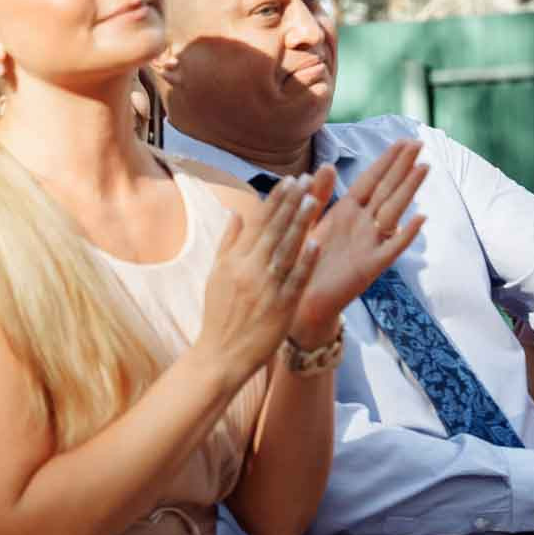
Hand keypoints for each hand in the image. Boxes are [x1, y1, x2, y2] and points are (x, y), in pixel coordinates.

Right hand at [194, 176, 322, 382]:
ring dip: (299, 223)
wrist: (220, 356)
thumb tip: (236, 214)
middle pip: (273, 230)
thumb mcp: (216, 275)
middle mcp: (249, 269)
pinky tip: (316, 242)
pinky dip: (305, 261)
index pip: (258, 222)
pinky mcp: (280, 306)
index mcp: (234, 260)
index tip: (290, 179)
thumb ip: (228, 243)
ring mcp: (266, 287)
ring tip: (313, 199)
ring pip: (285, 249)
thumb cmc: (219, 315)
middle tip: (307, 179)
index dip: (276, 200)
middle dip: (291, 202)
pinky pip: (295, 280)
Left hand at [290, 143, 425, 342]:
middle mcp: (363, 224)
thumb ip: (317, 194)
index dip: (387, 160)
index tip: (404, 140)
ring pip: (394, 210)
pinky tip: (420, 218)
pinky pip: (392, 248)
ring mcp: (370, 243)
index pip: (372, 179)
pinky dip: (407, 234)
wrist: (301, 299)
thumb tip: (326, 163)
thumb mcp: (308, 222)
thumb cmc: (305, 260)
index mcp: (348, 211)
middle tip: (420, 143)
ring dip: (409, 190)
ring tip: (424, 168)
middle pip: (387, 189)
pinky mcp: (371, 266)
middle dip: (403, 166)